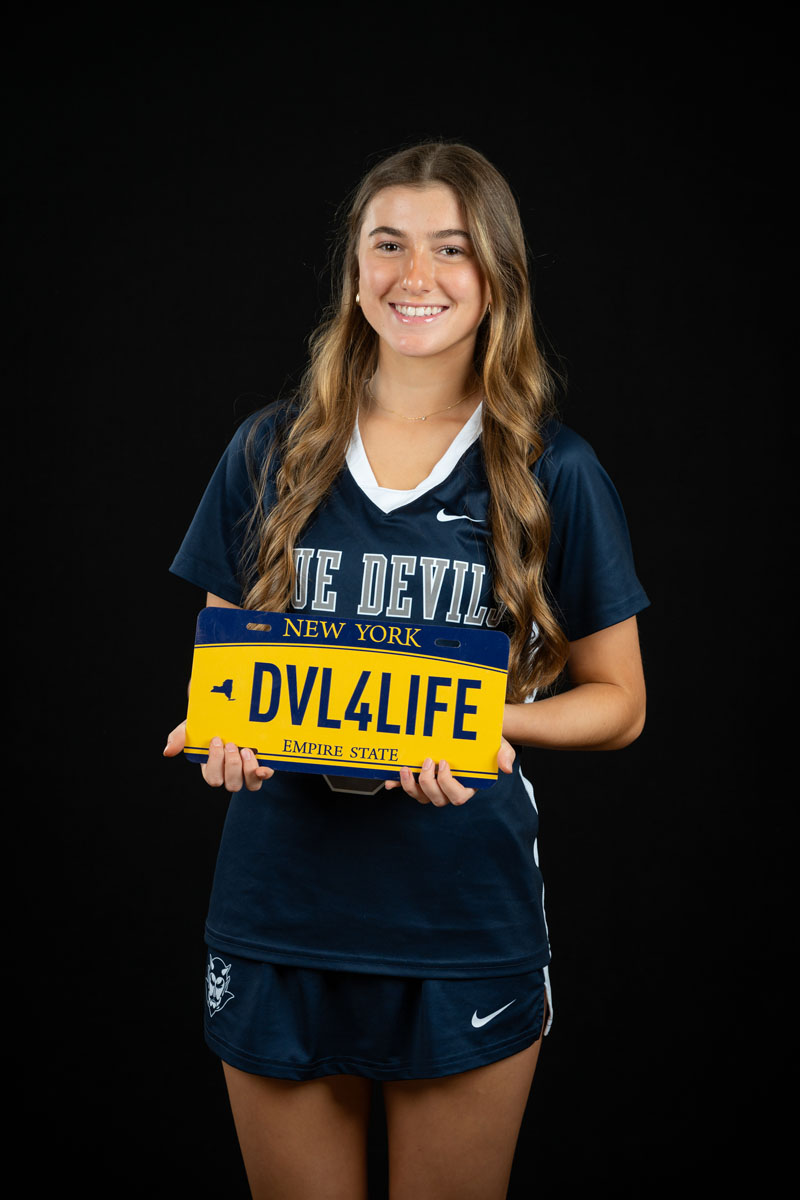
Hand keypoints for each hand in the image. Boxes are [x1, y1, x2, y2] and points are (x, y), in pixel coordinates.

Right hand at [163, 721, 273, 791]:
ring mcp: (246, 772)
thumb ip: (179, 738)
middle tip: (231, 744)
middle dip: (231, 765)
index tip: (216, 740)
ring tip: (247, 750)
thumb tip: (168, 751)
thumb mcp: (192, 727)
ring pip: (249, 785)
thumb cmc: (208, 724)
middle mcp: (229, 774)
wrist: (229, 713)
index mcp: (212, 769)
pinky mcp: (260, 766)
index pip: (213, 778)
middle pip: (231, 784)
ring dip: (248, 770)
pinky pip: (263, 778)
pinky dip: (264, 774)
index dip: (215, 762)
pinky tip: (264, 768)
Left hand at [384, 737, 515, 806]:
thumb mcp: (499, 743)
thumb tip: (506, 768)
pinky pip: (407, 787)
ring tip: (406, 768)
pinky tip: (389, 779)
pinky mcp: (420, 778)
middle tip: (427, 760)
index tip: (444, 764)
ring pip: (420, 797)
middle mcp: (450, 790)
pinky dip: (397, 784)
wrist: (470, 729)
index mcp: (469, 785)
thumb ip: (505, 754)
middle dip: (428, 783)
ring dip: (410, 786)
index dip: (448, 784)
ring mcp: (433, 786)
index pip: (458, 796)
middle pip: (437, 800)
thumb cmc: (485, 739)